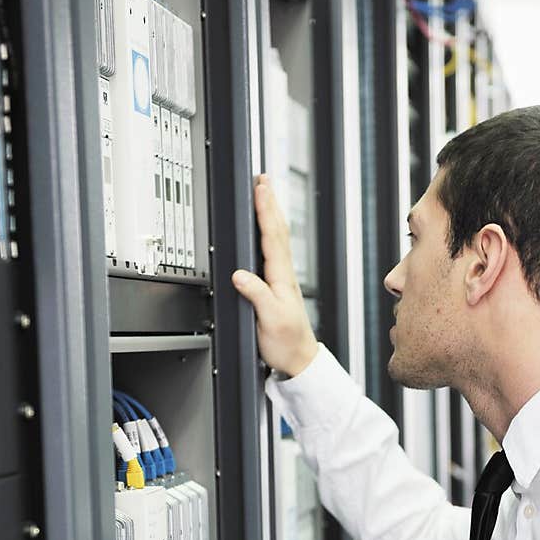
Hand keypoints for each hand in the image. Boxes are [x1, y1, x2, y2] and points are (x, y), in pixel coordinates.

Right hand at [231, 175, 318, 377]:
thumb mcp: (269, 320)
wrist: (299, 359)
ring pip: (277, 238)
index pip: (273, 237)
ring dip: (271, 214)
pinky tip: (267, 230)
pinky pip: (274, 251)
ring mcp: (282, 279)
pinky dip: (270, 233)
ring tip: (265, 194)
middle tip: (263, 179)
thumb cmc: (286, 343)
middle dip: (269, 203)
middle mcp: (284, 275)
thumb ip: (256, 295)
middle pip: (277, 231)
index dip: (266, 211)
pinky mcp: (278, 286)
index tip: (261, 188)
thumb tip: (240, 275)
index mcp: (281, 278)